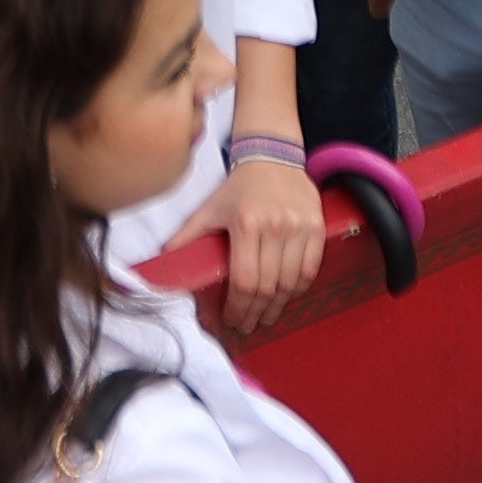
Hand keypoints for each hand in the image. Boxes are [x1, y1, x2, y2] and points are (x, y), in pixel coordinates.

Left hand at [191, 152, 326, 323]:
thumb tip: (163, 260)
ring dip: (278, 307)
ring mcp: (300, 228)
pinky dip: (298, 289)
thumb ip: (188, 235)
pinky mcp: (317, 228)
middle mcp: (276, 228)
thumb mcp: (210, 208)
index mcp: (246, 225)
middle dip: (256, 314)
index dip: (238, 308)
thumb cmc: (239, 186)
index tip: (231, 321)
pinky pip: (310, 269)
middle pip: (268, 287)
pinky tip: (286, 298)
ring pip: (291, 283)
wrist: (273, 155)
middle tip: (247, 326)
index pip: (245, 281)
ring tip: (266, 318)